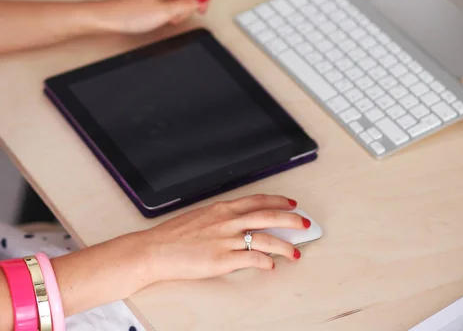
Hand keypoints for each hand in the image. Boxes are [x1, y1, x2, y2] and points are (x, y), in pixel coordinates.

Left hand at [95, 0, 210, 34]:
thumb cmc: (132, 14)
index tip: (201, 9)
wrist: (108, 16)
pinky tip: (158, 17)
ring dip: (178, 8)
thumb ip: (187, 4)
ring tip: (167, 19)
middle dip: (190, 4)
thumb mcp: (166, 12)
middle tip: (179, 18)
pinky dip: (168, 8)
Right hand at [143, 195, 307, 282]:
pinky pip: (251, 259)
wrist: (155, 250)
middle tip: (304, 223)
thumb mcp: (201, 217)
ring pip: (265, 238)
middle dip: (290, 219)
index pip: (257, 200)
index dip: (278, 200)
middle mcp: (227, 221)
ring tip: (295, 251)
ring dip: (284, 245)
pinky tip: (272, 265)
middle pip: (268, 216)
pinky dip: (266, 261)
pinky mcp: (222, 260)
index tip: (291, 203)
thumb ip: (221, 218)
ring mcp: (226, 240)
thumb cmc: (173, 235)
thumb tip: (238, 221)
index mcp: (222, 208)